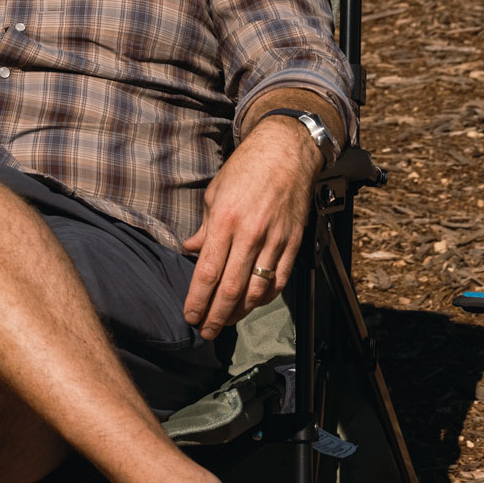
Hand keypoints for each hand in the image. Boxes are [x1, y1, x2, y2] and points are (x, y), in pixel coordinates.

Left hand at [182, 114, 319, 336]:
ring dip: (240, 312)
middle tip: (206, 331)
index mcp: (225, 220)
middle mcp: (250, 233)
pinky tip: (252, 303)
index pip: (208, 271)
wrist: (286, 151)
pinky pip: (279, 279)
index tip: (190, 316)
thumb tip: (191, 251)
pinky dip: (265, 297)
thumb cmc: (246, 168)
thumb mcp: (215, 192)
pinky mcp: (293, 242)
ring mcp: (275, 240)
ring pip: (256, 289)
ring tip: (226, 322)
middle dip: (216, 315)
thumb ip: (204, 227)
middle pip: (231, 288)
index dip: (198, 299)